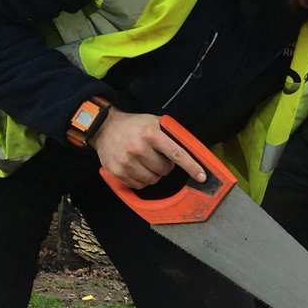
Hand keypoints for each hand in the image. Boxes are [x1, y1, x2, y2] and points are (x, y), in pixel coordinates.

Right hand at [92, 110, 207, 188]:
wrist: (104, 127)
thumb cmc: (135, 125)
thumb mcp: (154, 122)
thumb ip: (172, 135)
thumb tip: (193, 150)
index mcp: (150, 134)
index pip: (177, 154)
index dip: (191, 166)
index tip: (202, 176)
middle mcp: (137, 147)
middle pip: (164, 170)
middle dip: (165, 166)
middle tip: (157, 156)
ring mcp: (126, 161)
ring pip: (152, 180)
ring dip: (154, 174)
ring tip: (146, 161)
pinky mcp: (117, 171)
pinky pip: (139, 185)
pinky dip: (142, 179)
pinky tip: (137, 167)